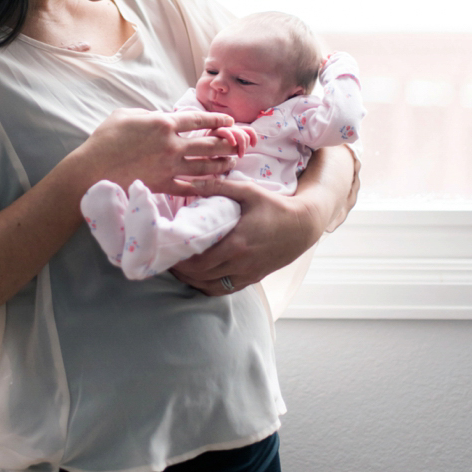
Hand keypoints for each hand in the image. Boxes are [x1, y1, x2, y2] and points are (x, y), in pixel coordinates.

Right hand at [81, 108, 238, 195]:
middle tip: (239, 143)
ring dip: (222, 164)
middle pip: (210, 143)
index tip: (229, 120)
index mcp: (163, 123)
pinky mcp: (163, 186)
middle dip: (228, 142)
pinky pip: (190, 188)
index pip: (199, 119)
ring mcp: (169, 167)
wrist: (92, 170)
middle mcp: (172, 145)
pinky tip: (214, 186)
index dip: (217, 118)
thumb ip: (148, 114)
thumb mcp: (126, 114)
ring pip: (205, 166)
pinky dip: (205, 187)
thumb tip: (159, 117)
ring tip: (231, 163)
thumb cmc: (105, 139)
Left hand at [170, 145, 358, 294]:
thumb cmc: (275, 206)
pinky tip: (199, 278)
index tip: (168, 251)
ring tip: (179, 269)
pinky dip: (208, 286)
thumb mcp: (248, 191)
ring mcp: (248, 274)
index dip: (180, 261)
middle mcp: (241, 264)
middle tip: (168, 259)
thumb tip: (192, 181)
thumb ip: (219, 187)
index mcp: (237, 244)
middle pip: (201, 276)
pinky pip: (225, 289)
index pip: (200, 262)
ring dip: (193, 281)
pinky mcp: (253, 278)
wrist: (303, 226)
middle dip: (182, 271)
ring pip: (211, 287)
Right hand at [211, 125, 257, 157]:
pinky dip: (231, 137)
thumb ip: (235, 146)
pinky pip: (225, 131)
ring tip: (239, 154)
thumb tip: (245, 148)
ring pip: (238, 132)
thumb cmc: (213, 150)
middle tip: (241, 154)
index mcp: (233, 130)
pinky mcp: (213, 131)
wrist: (199, 149)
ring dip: (242, 144)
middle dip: (245, 144)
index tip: (253, 145)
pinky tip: (232, 144)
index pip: (248, 130)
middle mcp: (229, 127)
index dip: (253, 137)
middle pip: (244, 132)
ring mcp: (221, 128)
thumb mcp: (228, 148)